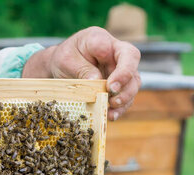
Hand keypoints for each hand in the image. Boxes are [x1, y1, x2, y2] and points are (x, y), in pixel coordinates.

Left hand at [23, 27, 140, 120]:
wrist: (60, 65)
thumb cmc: (64, 58)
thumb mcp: (66, 61)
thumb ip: (81, 69)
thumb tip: (96, 81)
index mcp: (101, 40)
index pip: (124, 52)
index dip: (122, 71)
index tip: (109, 86)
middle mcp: (115, 53)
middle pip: (132, 68)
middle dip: (125, 87)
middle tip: (112, 100)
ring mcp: (119, 68)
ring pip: (133, 83)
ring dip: (125, 99)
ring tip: (111, 110)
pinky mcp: (117, 83)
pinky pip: (125, 95)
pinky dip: (120, 107)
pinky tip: (111, 115)